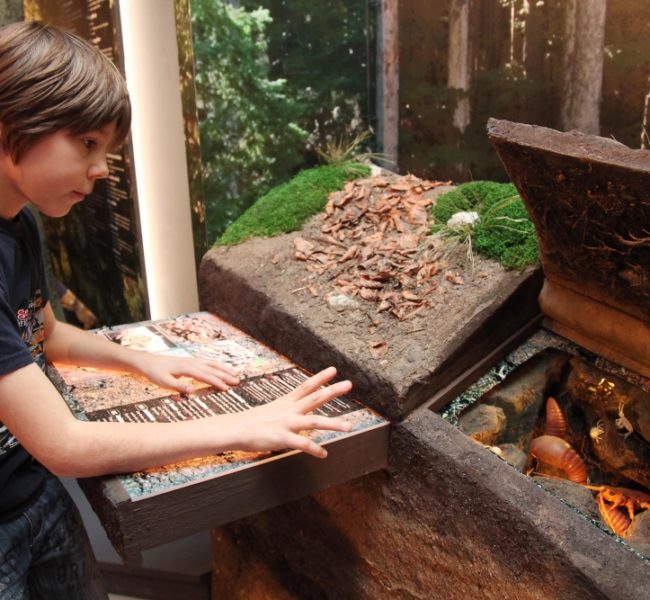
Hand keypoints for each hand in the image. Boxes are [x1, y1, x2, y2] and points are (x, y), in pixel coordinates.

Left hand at [134, 353, 239, 392]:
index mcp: (187, 368)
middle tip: (237, 381)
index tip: (227, 389)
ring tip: (235, 374)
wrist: (148, 361)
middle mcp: (192, 362)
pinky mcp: (191, 360)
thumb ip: (179, 386)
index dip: (217, 382)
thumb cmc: (155, 373)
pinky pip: (207, 362)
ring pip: (212, 364)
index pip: (206, 376)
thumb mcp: (164, 382)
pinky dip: (217, 365)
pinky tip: (221, 368)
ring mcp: (192, 360)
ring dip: (224, 369)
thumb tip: (193, 391)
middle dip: (225, 375)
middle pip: (212, 369)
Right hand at [229, 366, 352, 457]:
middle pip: (315, 398)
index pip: (306, 386)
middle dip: (333, 391)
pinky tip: (324, 454)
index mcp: (286, 402)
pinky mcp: (282, 438)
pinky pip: (302, 444)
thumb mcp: (272, 411)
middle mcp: (289, 410)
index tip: (333, 370)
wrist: (235, 429)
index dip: (321, 377)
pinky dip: (314, 449)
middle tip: (349, 384)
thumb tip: (297, 413)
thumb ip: (287, 411)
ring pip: (314, 421)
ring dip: (333, 424)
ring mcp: (287, 423)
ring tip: (349, 426)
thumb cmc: (252, 422)